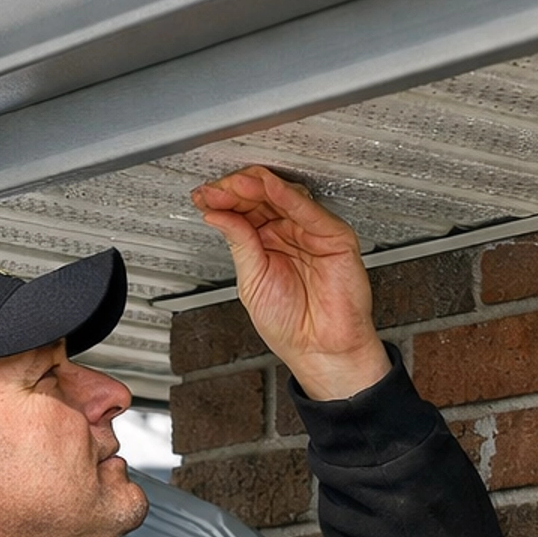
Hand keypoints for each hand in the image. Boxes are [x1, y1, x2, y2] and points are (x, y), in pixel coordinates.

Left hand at [191, 165, 389, 399]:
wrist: (319, 350)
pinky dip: (288, 196)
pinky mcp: (335, 236)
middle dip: (235, 190)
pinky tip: (269, 188)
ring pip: (283, 195)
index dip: (223, 200)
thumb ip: (239, 244)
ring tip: (233, 187)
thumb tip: (216, 214)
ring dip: (257, 186)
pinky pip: (309, 210)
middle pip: (261, 196)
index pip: (244, 209)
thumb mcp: (251, 281)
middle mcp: (289, 232)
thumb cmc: (291, 325)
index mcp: (267, 242)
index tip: (202, 197)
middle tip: (214, 191)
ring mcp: (311, 232)